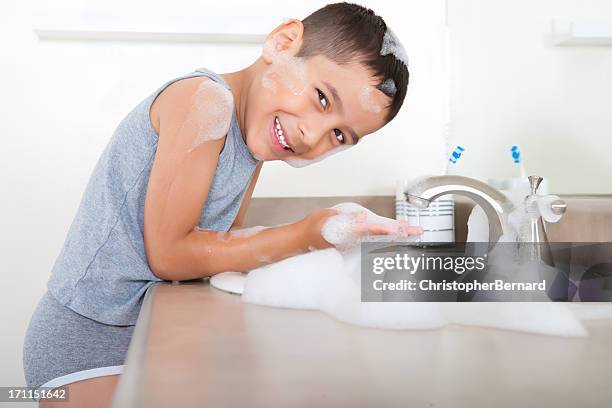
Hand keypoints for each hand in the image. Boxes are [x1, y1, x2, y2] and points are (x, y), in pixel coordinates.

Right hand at [301, 203, 422, 251]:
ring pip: (380, 237)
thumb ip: (346, 219)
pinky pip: (374, 238)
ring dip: (397, 234)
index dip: (387, 229)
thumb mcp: (328, 218)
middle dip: (400, 233)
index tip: (400, 229)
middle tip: (417, 231)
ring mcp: (355, 242)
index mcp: (350, 233)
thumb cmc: (314, 228)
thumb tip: (362, 218)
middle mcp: (356, 240)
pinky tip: (396, 232)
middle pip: (382, 236)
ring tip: (412, 231)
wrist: (303, 239)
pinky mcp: (354, 242)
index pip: (372, 231)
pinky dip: (387, 234)